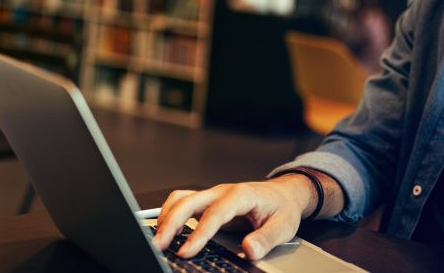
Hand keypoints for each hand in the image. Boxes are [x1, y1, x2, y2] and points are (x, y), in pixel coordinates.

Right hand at [153, 175, 315, 260]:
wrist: (285, 194)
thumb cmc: (282, 208)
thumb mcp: (283, 226)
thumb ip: (266, 239)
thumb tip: (250, 250)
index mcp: (241, 195)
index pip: (215, 213)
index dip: (199, 233)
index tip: (187, 251)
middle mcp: (223, 191)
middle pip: (190, 201)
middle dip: (171, 223)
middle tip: (159, 245)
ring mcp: (213, 194)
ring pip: (182, 199)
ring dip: (167, 217)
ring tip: (159, 240)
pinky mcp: (208, 201)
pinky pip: (183, 202)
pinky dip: (171, 214)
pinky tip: (168, 232)